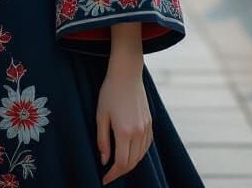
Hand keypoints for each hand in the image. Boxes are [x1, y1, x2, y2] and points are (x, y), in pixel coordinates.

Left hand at [97, 66, 152, 183]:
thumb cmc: (110, 92)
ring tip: (118, 165)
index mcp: (124, 131)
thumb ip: (102, 140)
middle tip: (109, 174)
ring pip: (141, 156)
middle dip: (121, 172)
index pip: (121, 163)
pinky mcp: (150, 122)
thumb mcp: (100, 115)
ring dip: (130, 164)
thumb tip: (104, 160)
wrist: (127, 73)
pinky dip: (139, 154)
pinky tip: (131, 152)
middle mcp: (138, 132)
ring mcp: (146, 127)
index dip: (112, 174)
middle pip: (132, 162)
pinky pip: (146, 145)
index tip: (104, 179)